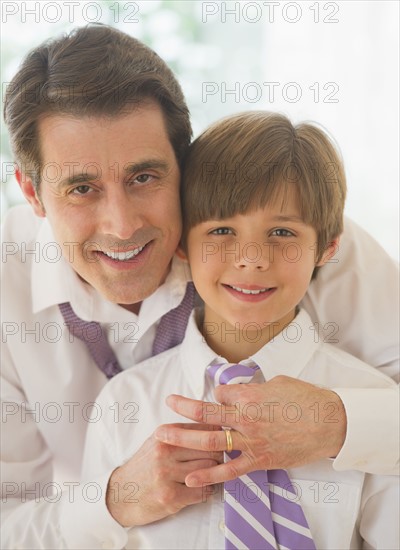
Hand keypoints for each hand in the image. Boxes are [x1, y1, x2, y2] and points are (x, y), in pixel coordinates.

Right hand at [106, 423, 221, 526]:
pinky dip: (206, 491)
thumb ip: (180, 433)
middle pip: (211, 449)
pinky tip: (201, 489)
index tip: (221, 441)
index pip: (205, 428)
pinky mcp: (170, 497)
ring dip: (214, 475)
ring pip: (209, 470)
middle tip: (220, 461)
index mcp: (165, 434)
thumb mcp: (157, 441)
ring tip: (210, 476)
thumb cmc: (143, 467)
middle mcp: (165, 451)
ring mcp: (167, 474)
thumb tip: (212, 427)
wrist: (119, 495)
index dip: (217, 435)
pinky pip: (202, 492)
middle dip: (219, 456)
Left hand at [155, 375, 346, 486]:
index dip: (217, 394)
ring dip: (183, 437)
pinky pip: (229, 470)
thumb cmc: (307, 399)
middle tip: (167, 404)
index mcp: (250, 394)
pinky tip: (190, 477)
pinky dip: (209, 475)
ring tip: (162, 436)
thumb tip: (240, 390)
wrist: (330, 423)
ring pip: (210, 440)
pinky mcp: (259, 460)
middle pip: (206, 412)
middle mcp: (246, 416)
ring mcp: (251, 440)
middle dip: (183, 409)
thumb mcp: (278, 382)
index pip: (220, 392)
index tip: (219, 397)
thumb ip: (254, 387)